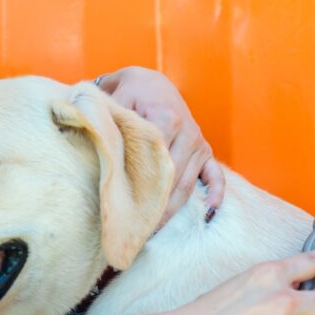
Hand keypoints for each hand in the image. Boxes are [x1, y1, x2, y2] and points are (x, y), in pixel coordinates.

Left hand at [97, 66, 222, 224]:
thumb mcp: (115, 103)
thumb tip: (99, 153)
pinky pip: (216, 176)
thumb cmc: (128, 95)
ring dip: (171, 210)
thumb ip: (110, 126)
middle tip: (133, 230)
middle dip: (153, 206)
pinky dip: (215, 194)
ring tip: (151, 232)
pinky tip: (208, 215)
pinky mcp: (205, 151)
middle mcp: (188, 132)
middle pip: (170, 178)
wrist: (150, 82)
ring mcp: (198, 143)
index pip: (154, 161)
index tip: (124, 210)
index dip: (139, 187)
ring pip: (186, 184)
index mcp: (166, 118)